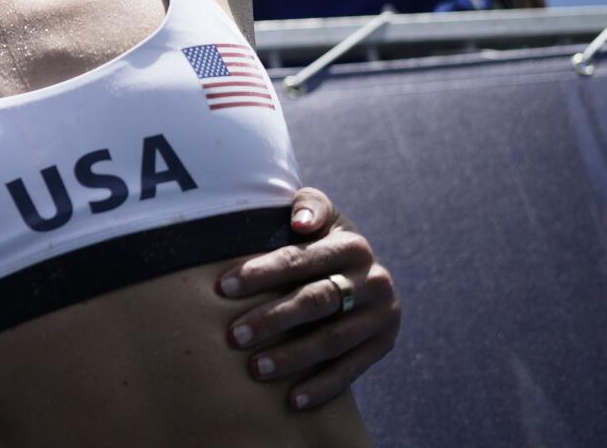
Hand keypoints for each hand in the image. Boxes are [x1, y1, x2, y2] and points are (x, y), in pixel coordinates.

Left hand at [217, 187, 400, 410]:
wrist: (363, 273)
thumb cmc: (321, 240)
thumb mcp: (321, 214)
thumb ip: (309, 206)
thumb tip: (298, 222)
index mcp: (352, 245)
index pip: (299, 260)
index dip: (261, 273)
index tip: (222, 287)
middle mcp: (373, 280)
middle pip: (316, 302)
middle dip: (272, 319)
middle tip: (234, 335)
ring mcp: (382, 316)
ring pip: (332, 341)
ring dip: (292, 358)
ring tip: (255, 368)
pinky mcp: (384, 346)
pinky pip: (351, 371)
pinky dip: (321, 388)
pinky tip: (291, 401)